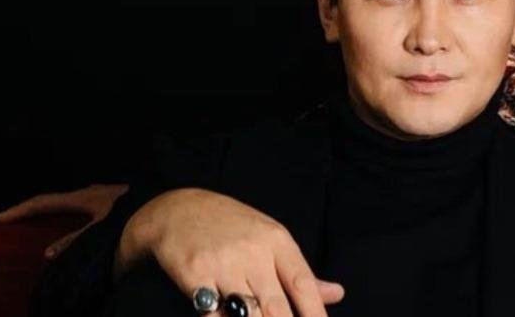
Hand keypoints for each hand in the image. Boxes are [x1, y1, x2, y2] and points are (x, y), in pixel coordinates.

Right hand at [0, 183, 129, 258]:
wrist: (168, 206)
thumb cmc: (133, 216)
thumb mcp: (99, 231)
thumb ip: (74, 241)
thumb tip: (48, 252)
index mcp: (84, 197)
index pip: (46, 201)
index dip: (24, 209)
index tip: (4, 216)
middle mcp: (94, 190)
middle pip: (61, 198)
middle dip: (42, 206)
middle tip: (25, 215)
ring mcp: (109, 191)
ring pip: (80, 197)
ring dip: (65, 205)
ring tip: (55, 213)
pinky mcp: (122, 195)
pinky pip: (95, 200)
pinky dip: (84, 207)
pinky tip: (91, 212)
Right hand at [119, 188, 343, 316]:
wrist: (178, 209)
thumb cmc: (232, 226)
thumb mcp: (270, 237)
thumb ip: (299, 271)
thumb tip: (336, 294)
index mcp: (277, 241)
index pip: (303, 283)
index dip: (315, 311)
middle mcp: (253, 252)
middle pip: (276, 305)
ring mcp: (223, 264)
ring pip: (246, 313)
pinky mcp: (194, 275)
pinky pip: (212, 312)